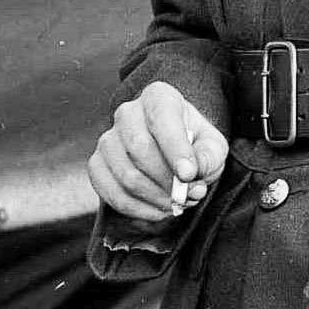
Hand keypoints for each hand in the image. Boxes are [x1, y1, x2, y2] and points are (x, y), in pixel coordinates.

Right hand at [88, 80, 228, 222]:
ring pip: (126, 175)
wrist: (171, 152)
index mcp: (157, 97)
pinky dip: (138, 209)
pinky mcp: (97, 165)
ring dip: (155, 198)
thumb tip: (192, 174)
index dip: (175, 149)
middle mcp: (127, 113)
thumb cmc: (193, 144)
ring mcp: (108, 139)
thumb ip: (208, 156)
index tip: (189, 174)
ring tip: (176, 204)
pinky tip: (158, 211)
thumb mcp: (212, 145)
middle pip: (140, 149)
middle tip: (186, 196)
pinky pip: (111, 193)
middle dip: (166, 180)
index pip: (162, 119)